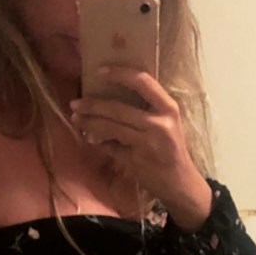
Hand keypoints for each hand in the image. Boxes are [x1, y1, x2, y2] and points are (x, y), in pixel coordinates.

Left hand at [69, 67, 212, 228]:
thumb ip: (149, 107)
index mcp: (168, 109)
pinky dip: (99, 143)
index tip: (99, 71)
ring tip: (76, 119)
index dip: (119, 74)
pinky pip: (111, 148)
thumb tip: (113, 90)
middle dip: (92, 105)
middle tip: (75, 103)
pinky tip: (91, 139)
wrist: (180, 182)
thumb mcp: (168, 122)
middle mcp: (158, 125)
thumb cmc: (170, 147)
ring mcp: (146, 145)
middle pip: (118, 109)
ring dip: (89, 123)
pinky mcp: (135, 162)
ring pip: (110, 128)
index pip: (142, 82)